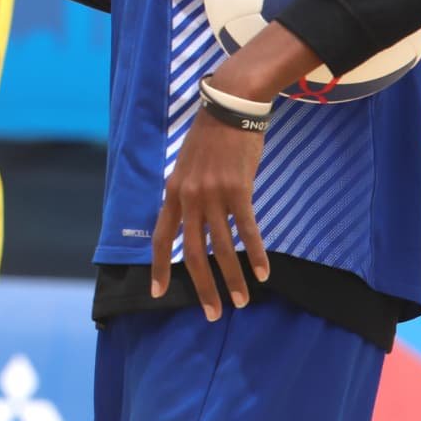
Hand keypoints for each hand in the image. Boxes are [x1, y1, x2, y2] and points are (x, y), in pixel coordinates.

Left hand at [150, 111, 268, 320]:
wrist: (230, 106)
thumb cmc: (212, 139)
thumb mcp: (188, 167)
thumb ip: (188, 194)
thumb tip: (195, 222)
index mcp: (172, 192)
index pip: (162, 237)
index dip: (159, 267)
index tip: (157, 293)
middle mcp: (188, 196)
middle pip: (192, 252)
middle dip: (202, 286)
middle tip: (213, 313)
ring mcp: (212, 193)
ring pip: (222, 247)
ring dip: (234, 278)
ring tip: (243, 300)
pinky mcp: (238, 189)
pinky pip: (247, 230)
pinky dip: (255, 254)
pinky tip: (264, 272)